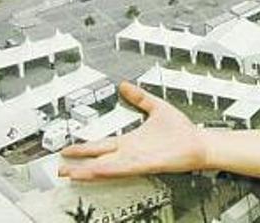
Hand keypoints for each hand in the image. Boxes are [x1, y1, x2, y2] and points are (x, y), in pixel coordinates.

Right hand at [58, 81, 206, 179]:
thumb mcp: (156, 107)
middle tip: (59, 170)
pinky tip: (98, 170)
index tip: (67, 149)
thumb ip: (140, 97)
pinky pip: (126, 168)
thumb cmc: (182, 131)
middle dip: (79, 165)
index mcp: (131, 141)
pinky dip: (111, 169)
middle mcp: (132, 152)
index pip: (101, 145)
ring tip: (71, 173)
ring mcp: (138, 159)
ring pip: (108, 167)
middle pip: (99, 160)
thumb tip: (125, 85)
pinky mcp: (148, 164)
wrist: (200, 143)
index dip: (83, 148)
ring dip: (89, 170)